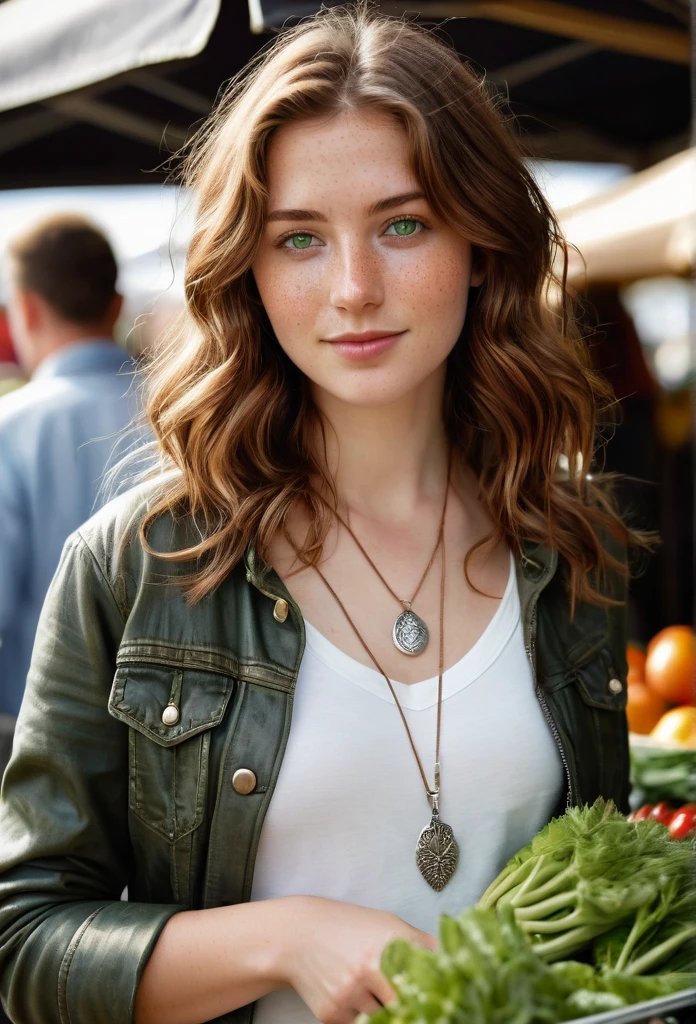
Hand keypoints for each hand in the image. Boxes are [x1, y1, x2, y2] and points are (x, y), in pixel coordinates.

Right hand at [276, 895, 436, 1023]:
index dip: (432, 999)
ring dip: (383, 1010)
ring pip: (382, 1019)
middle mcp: (367, 973)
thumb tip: (458, 961)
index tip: (442, 1005)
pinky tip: (351, 994)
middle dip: (409, 1007)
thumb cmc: (350, 926)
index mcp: (387, 949)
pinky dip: (360, 1016)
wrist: (298, 934)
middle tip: (407, 1000)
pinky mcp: (330, 1015)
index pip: (424, 988)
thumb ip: (423, 944)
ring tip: (372, 988)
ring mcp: (347, 997)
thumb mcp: (388, 925)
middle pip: (404, 1008)